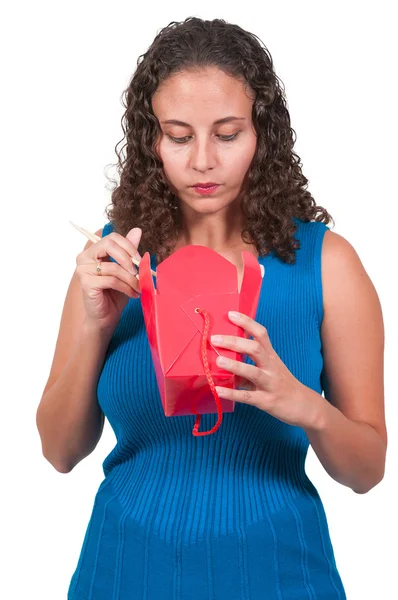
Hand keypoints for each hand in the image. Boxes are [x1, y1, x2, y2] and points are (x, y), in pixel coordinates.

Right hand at [75, 227, 141, 332]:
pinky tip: (133, 294)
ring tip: (139, 287)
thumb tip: (137, 230)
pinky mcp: (86, 283)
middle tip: (139, 271)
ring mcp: (83, 270)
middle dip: (128, 258)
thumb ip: (129, 251)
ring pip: (114, 267)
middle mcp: (84, 258)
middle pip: (109, 245)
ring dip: (131, 279)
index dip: (129, 246)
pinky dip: (126, 287)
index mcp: (93, 252)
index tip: (140, 260)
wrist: (106, 317)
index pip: (112, 238)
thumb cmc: (115, 294)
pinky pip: (112, 280)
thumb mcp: (126, 270)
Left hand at [211, 311, 318, 427]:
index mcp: (271, 356)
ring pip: (252, 372)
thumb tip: (223, 358)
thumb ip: (249, 363)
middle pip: (255, 349)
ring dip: (235, 365)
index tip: (231, 314)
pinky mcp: (266, 401)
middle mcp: (271, 367)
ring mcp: (269, 384)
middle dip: (234, 342)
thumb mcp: (270, 369)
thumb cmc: (282, 385)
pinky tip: (218, 390)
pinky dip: (232, 393)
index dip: (246, 322)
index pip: (261, 334)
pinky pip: (248, 397)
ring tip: (218, 360)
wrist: (304, 406)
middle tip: (214, 339)